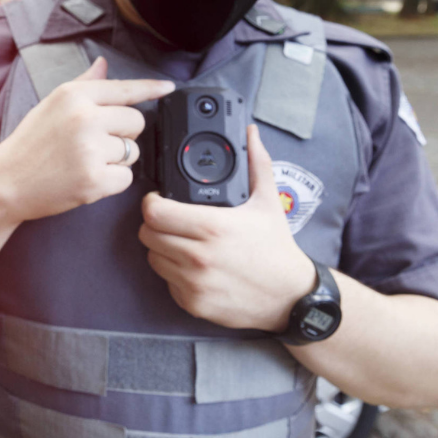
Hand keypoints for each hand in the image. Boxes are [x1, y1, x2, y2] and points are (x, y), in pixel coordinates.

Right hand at [0, 56, 174, 222]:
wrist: (6, 183)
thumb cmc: (29, 145)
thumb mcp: (50, 105)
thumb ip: (83, 85)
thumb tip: (103, 65)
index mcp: (73, 95)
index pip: (123, 88)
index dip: (150, 88)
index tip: (168, 87)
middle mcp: (84, 118)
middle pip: (136, 122)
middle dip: (123, 134)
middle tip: (95, 143)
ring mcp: (90, 149)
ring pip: (133, 151)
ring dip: (117, 160)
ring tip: (85, 162)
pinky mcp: (94, 179)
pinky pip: (126, 177)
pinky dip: (111, 182)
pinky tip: (87, 179)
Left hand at [138, 125, 316, 331]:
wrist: (291, 298)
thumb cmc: (276, 249)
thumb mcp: (268, 202)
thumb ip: (256, 164)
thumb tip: (251, 133)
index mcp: (212, 227)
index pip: (154, 212)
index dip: (152, 203)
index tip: (160, 200)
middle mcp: (198, 257)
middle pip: (147, 234)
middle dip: (154, 224)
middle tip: (170, 221)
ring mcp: (193, 283)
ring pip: (153, 258)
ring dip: (162, 248)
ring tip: (183, 242)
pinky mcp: (192, 304)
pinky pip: (166, 282)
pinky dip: (174, 273)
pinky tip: (193, 267)